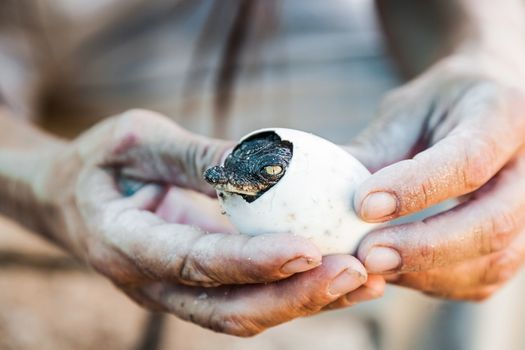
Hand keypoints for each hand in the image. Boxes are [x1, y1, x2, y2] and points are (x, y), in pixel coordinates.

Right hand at [36, 109, 379, 334]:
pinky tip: (341, 270)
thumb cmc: (100, 162)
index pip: (195, 263)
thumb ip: (195, 155)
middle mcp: (151, 283)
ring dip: (307, 301)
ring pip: (246, 315)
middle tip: (357, 271)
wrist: (68, 198)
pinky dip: (296, 290)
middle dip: (295, 297)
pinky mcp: (199, 286)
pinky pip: (250, 297)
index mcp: (125, 244)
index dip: (252, 263)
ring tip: (367, 277)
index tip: (309, 249)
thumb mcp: (137, 140)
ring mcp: (176, 292)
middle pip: (230, 310)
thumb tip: (265, 162)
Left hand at [348, 54, 524, 300]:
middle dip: (424, 246)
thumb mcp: (406, 110)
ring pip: (494, 259)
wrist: (483, 108)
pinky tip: (398, 271)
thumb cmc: (439, 106)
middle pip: (492, 222)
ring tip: (373, 264)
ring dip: (427, 271)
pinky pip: (485, 278)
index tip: (362, 204)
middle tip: (366, 254)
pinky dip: (438, 282)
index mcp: (505, 115)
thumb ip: (374, 152)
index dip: (415, 188)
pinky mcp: (519, 241)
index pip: (468, 160)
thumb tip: (321, 195)